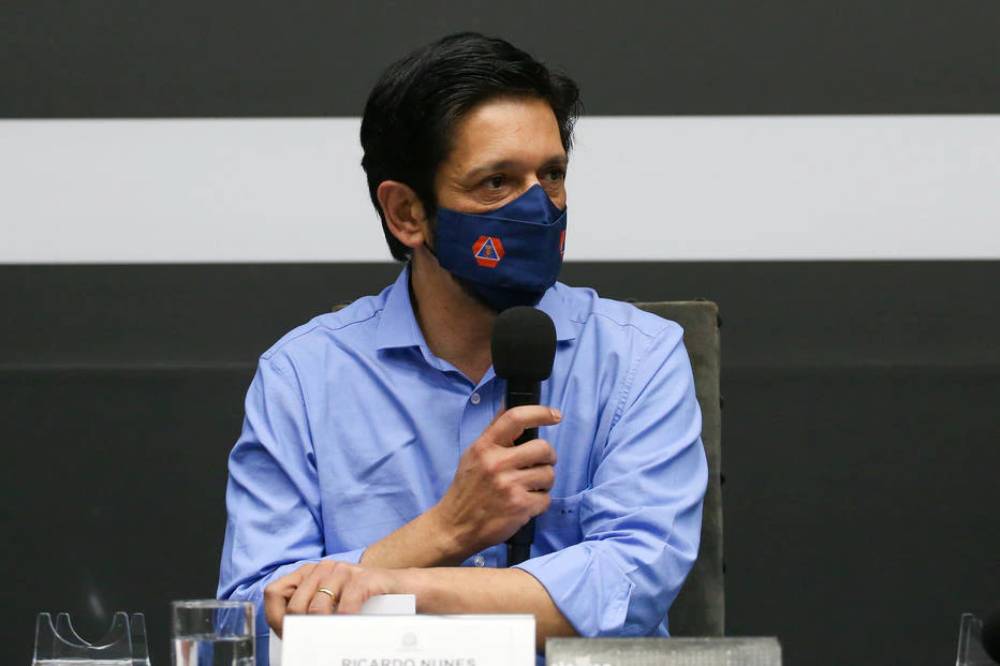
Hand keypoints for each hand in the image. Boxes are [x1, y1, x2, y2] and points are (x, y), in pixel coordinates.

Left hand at [264, 560, 404, 636]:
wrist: (407, 589)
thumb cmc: (368, 602)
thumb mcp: (335, 603)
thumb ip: (313, 611)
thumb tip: (290, 636)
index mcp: (311, 573)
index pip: (275, 592)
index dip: (276, 617)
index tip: (288, 635)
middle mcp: (324, 568)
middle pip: (295, 605)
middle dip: (300, 629)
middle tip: (311, 643)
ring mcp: (344, 571)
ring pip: (317, 607)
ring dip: (322, 630)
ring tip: (330, 640)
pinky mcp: (365, 578)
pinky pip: (346, 604)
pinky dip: (344, 621)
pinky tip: (348, 628)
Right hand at [431, 404, 560, 555]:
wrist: (455, 526)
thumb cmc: (467, 489)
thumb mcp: (473, 455)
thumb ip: (494, 432)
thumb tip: (511, 404)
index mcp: (485, 447)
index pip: (515, 418)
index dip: (540, 413)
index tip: (555, 415)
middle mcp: (497, 463)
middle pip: (543, 448)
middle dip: (547, 457)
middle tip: (539, 464)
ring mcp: (509, 486)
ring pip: (549, 474)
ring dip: (544, 482)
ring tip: (528, 487)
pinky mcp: (520, 507)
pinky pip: (546, 498)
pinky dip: (539, 502)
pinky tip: (524, 504)